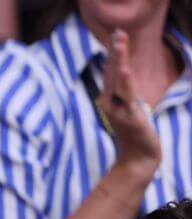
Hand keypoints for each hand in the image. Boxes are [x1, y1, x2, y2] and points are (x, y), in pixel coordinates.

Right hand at [100, 29, 161, 179]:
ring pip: (118, 79)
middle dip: (116, 51)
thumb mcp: (127, 109)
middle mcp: (109, 102)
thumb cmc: (133, 135)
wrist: (137, 158)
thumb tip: (122, 82)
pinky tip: (126, 70)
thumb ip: (123, 95)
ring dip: (119, 60)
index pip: (111, 72)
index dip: (114, 54)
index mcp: (108, 99)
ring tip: (120, 42)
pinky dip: (125, 82)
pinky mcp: (129, 115)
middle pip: (112, 72)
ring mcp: (117, 108)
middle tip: (118, 32)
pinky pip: (127, 96)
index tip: (118, 35)